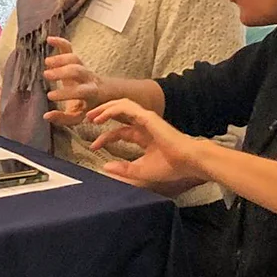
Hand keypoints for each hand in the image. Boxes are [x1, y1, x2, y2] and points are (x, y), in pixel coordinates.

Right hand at [42, 37, 100, 126]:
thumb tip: (46, 116)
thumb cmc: (88, 107)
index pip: (80, 92)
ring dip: (60, 59)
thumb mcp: (78, 117)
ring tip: (46, 62)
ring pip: (75, 59)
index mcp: (91, 93)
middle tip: (46, 75)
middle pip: (78, 71)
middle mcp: (88, 78)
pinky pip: (70, 49)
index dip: (65, 93)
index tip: (49, 95)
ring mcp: (83, 67)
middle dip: (62, 71)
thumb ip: (63, 118)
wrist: (103, 93)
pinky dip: (60, 42)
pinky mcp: (77, 60)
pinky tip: (49, 39)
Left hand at [89, 99, 207, 194]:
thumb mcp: (140, 171)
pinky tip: (101, 116)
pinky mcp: (147, 117)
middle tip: (87, 119)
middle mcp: (144, 126)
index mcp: (144, 137)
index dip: (105, 138)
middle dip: (102, 114)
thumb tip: (105, 167)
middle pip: (119, 114)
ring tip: (91, 115)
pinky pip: (126, 107)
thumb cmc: (171, 167)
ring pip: (121, 105)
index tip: (93, 147)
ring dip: (105, 108)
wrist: (189, 162)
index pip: (120, 133)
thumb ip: (123, 170)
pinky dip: (111, 109)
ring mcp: (146, 119)